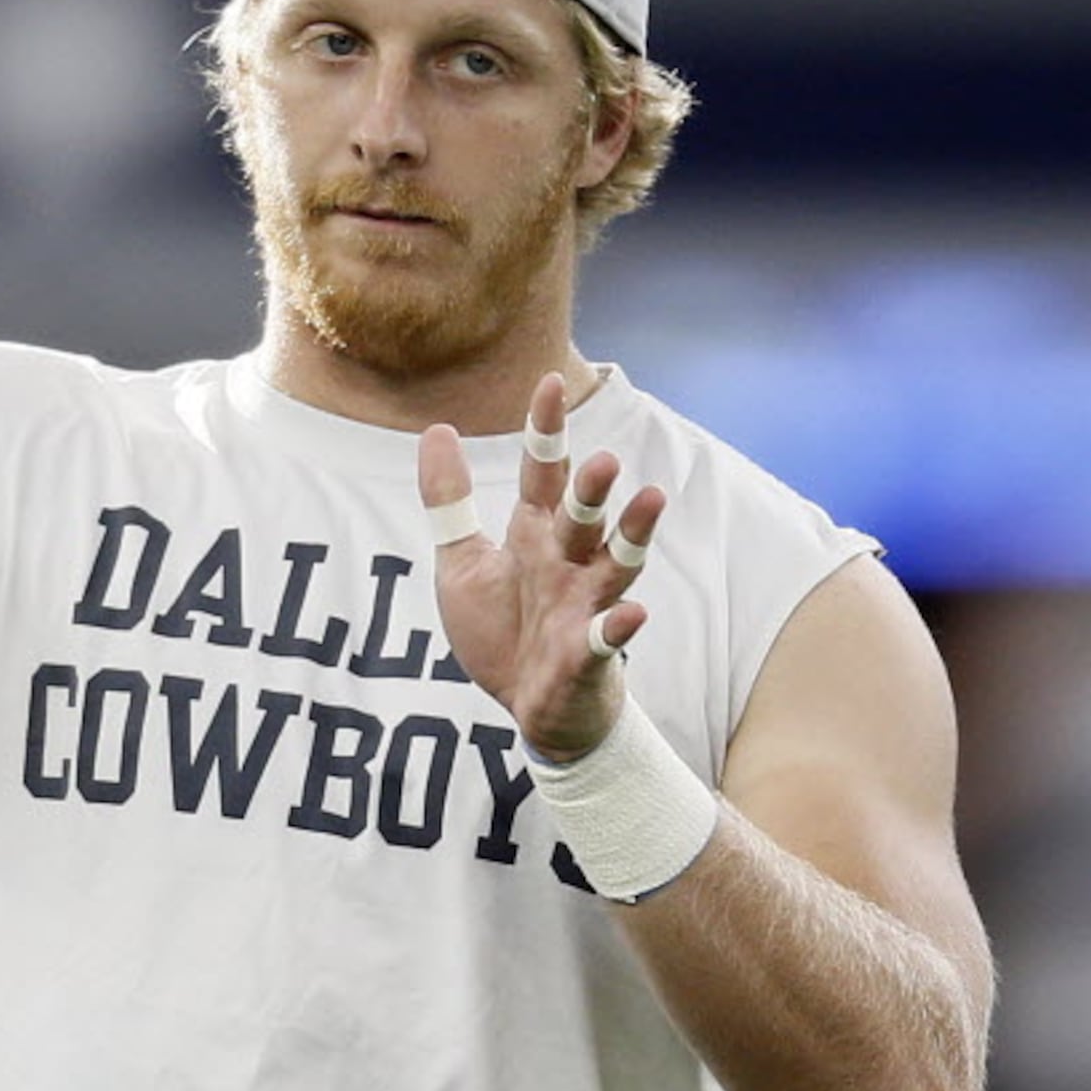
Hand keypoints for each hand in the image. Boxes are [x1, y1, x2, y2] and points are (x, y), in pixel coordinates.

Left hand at [417, 371, 666, 758]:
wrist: (529, 708)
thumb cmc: (502, 632)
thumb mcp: (461, 563)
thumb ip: (449, 501)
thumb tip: (436, 428)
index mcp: (535, 536)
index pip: (544, 473)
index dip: (545, 431)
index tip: (549, 382)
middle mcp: (567, 563)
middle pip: (583, 516)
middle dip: (593, 488)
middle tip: (602, 458)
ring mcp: (583, 606)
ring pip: (615, 563)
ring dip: (633, 534)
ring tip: (654, 498)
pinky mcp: (588, 654)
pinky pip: (606, 638)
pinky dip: (620, 627)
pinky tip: (631, 614)